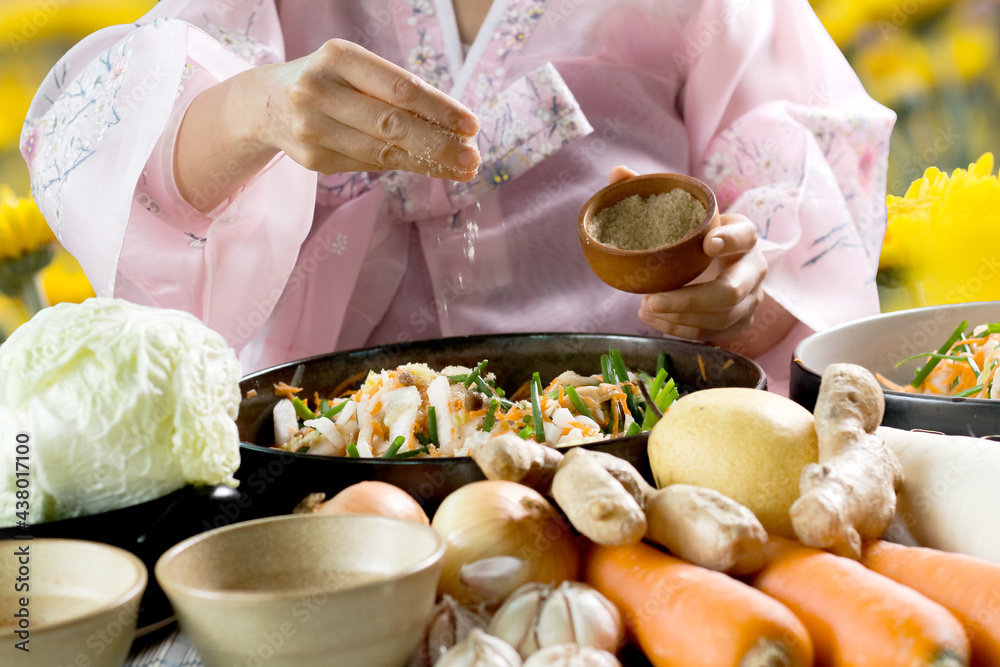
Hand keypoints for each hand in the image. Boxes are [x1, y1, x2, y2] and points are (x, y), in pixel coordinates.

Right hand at [253, 39, 479, 178]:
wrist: (266, 104)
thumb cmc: (328, 82)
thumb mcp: (354, 69)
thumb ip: (394, 91)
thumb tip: (454, 126)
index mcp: (338, 57)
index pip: (400, 88)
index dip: (440, 109)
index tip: (471, 125)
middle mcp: (319, 91)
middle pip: (393, 124)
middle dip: (439, 144)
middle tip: (473, 157)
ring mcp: (312, 128)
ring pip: (383, 151)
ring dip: (428, 163)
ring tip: (460, 167)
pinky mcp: (313, 159)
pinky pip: (369, 165)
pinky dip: (402, 166)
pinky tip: (428, 168)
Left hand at [607, 166, 767, 342]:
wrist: (720, 263)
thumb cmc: (697, 235)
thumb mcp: (682, 214)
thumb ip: (652, 192)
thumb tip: (618, 172)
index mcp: (744, 235)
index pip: (745, 236)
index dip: (731, 240)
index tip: (708, 243)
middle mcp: (753, 269)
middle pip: (731, 291)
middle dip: (688, 300)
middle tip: (649, 299)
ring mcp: (750, 299)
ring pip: (721, 317)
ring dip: (679, 318)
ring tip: (645, 309)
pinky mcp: (739, 322)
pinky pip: (713, 334)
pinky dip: (682, 330)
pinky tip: (656, 319)